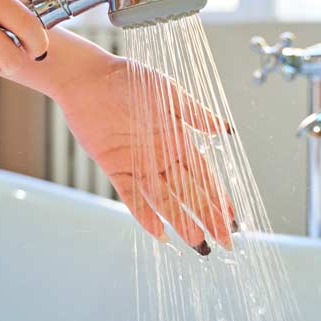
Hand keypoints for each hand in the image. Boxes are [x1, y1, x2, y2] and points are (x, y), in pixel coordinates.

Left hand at [55, 54, 235, 254]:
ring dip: (180, 221)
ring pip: (164, 199)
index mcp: (178, 139)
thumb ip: (196, 114)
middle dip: (206, 217)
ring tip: (196, 243)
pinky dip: (145, 214)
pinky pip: (132, 196)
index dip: (218, 198)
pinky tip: (159, 232)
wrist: (89, 78)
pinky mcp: (115, 168)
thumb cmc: (131, 79)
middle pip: (188, 193)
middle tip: (222, 242)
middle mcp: (161, 156)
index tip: (231, 219)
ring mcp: (138, 164)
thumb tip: (226, 130)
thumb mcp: (169, 94)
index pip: (203, 175)